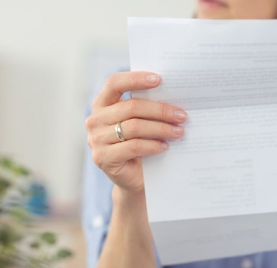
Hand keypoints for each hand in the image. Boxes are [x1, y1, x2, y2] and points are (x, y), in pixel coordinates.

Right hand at [84, 71, 187, 193]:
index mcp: (101, 104)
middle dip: (160, 110)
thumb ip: (146, 108)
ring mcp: (96, 140)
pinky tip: (165, 146)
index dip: (136, 79)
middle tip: (181, 115)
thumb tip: (173, 94)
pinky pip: (133, 146)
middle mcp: (95, 120)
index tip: (160, 79)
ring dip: (161, 128)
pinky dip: (152, 145)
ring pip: (134, 127)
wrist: (134, 178)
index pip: (114, 83)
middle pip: (131, 107)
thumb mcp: (141, 122)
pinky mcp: (103, 158)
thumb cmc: (140, 145)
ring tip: (179, 131)